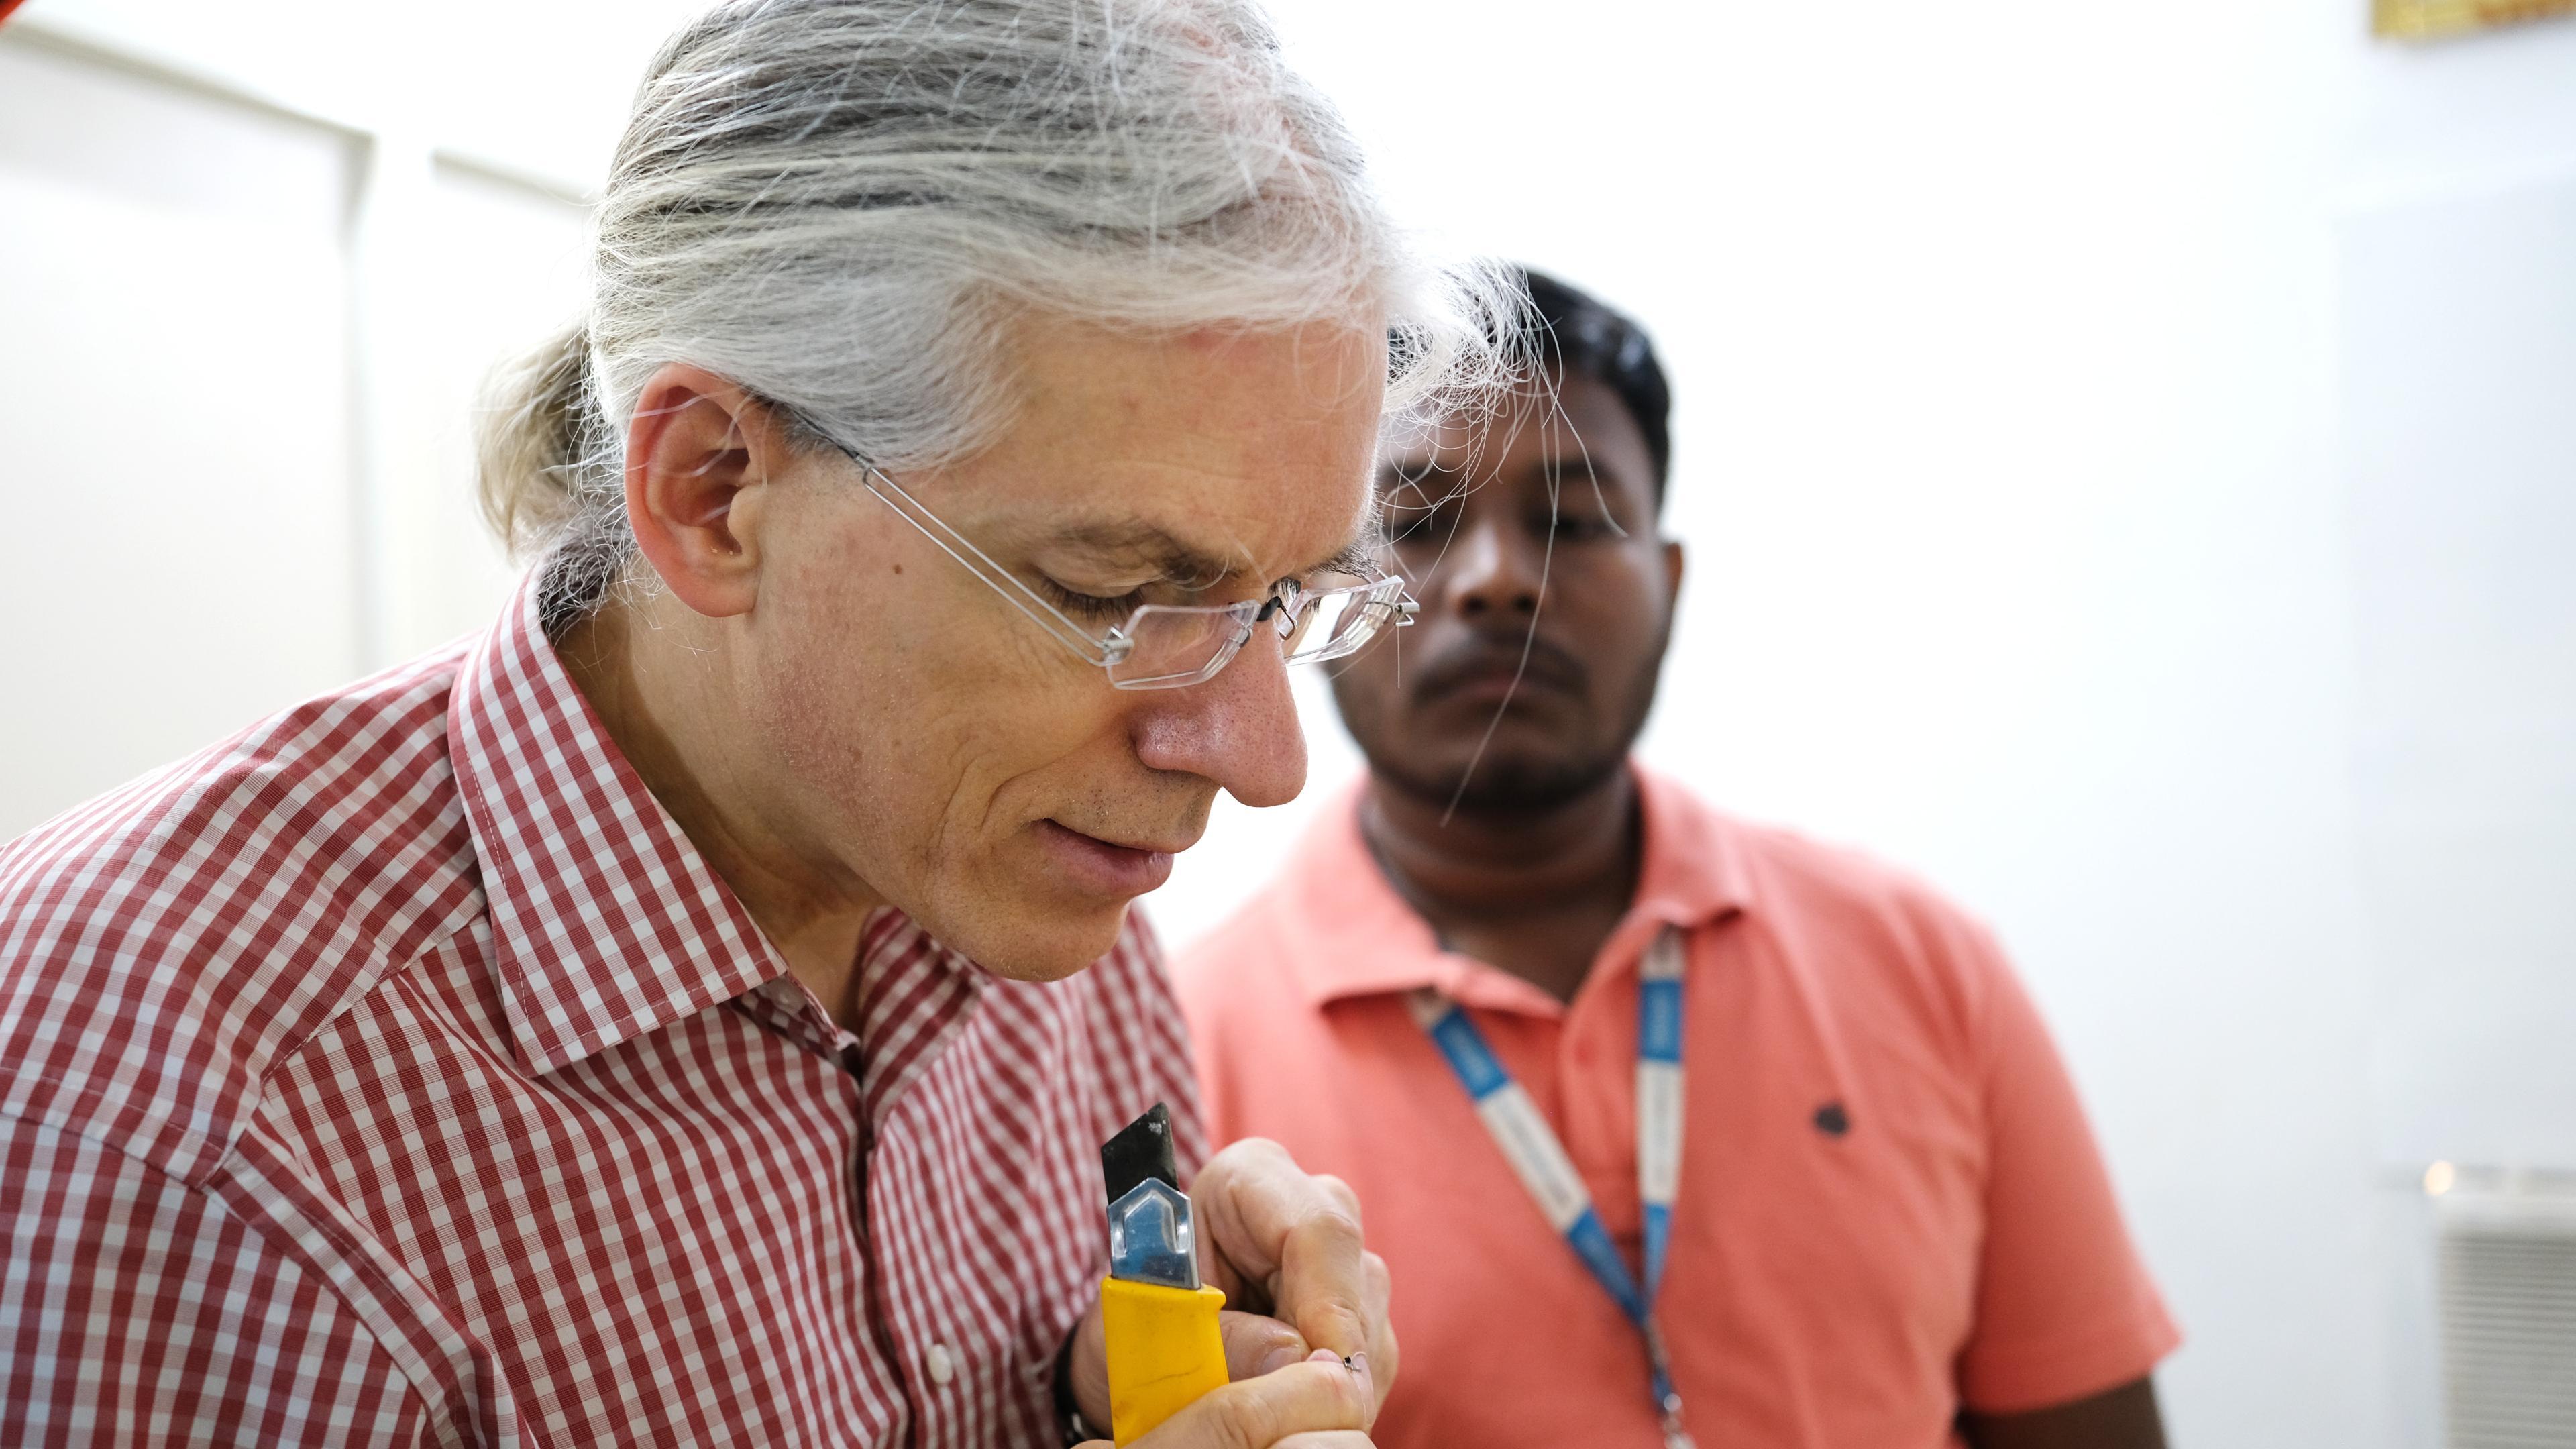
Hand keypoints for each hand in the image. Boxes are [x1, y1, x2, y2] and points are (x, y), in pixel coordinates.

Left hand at [1066, 1138, 1396, 1429]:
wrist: (1147, 1337)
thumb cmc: (1141, 1314)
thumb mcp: (1156, 1325)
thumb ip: (1219, 1336)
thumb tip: (1289, 1359)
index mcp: (1253, 1177)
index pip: (1319, 1229)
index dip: (1330, 1302)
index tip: (1323, 1365)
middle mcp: (1315, 1208)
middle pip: (1356, 1284)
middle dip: (1330, 1358)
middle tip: (1289, 1414)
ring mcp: (1345, 1262)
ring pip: (1371, 1331)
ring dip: (1331, 1386)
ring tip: (1267, 1411)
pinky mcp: (1362, 1314)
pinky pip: (1371, 1364)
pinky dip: (1334, 1399)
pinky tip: (1292, 1414)